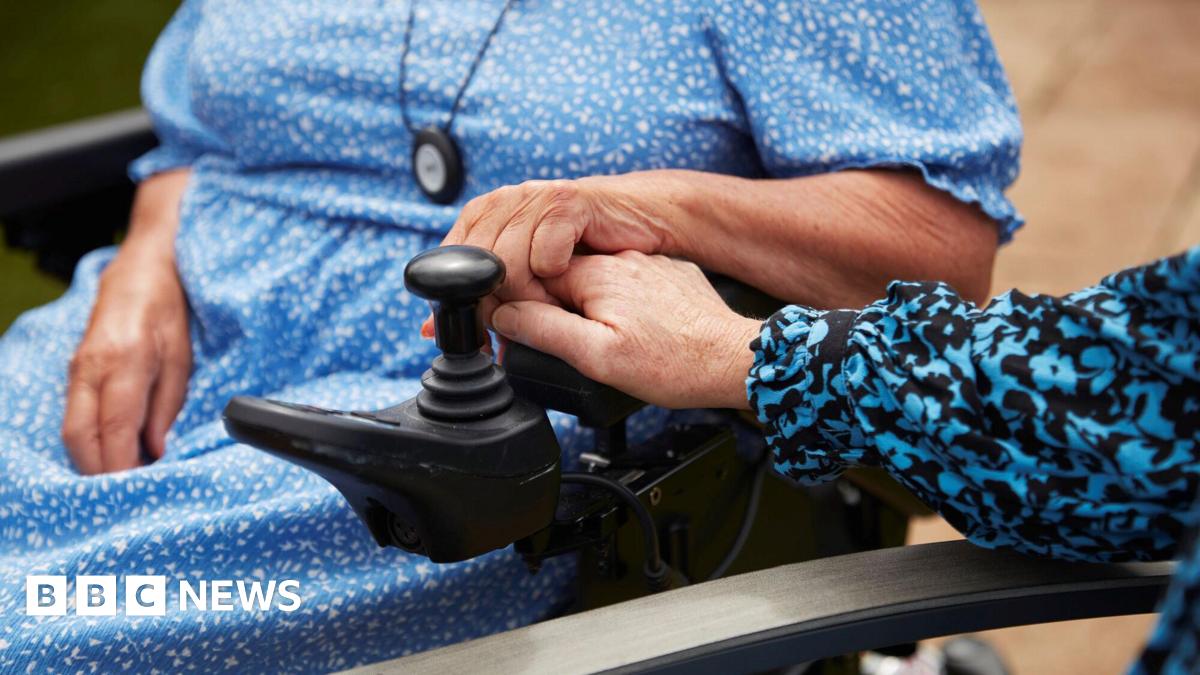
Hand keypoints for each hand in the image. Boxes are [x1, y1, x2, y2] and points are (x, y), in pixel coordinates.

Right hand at [62, 169, 192, 474]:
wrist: (143, 266)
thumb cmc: (169, 309)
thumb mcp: (183, 357)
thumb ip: (166, 406)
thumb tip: (156, 450)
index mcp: (125, 362)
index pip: (115, 429)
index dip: (121, 466)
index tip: (136, 491)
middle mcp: (92, 367)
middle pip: (81, 437)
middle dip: (99, 472)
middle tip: (125, 499)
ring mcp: (77, 368)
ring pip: (71, 430)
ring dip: (91, 461)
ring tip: (121, 482)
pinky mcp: (74, 370)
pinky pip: (73, 416)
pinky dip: (88, 442)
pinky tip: (110, 455)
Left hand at [421, 175, 679, 336]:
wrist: (638, 217)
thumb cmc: (583, 249)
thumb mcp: (524, 272)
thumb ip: (481, 296)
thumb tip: (431, 331)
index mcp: (482, 216)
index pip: (451, 268)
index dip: (462, 307)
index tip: (480, 338)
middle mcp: (502, 202)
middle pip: (477, 270)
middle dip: (498, 309)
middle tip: (521, 330)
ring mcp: (532, 198)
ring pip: (507, 265)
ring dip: (530, 297)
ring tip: (550, 307)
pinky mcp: (566, 201)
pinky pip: (544, 252)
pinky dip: (554, 275)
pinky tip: (567, 278)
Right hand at [489, 252, 760, 409]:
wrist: (734, 361)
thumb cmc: (674, 365)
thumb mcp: (598, 358)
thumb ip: (544, 331)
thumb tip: (503, 315)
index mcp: (598, 274)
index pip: (535, 276)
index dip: (523, 308)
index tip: (528, 337)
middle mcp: (623, 260)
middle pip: (562, 276)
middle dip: (553, 309)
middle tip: (568, 348)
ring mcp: (648, 266)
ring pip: (595, 281)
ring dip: (586, 308)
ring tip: (604, 345)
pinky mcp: (669, 277)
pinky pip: (627, 285)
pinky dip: (618, 306)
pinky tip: (631, 332)